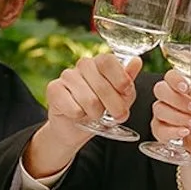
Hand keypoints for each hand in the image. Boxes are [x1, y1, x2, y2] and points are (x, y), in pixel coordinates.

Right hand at [23, 51, 140, 176]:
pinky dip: (80, 117)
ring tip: (95, 114)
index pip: (109, 61)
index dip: (120, 80)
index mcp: (101, 62)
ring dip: (96, 114)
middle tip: (117, 115)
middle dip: (114, 106)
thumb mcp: (122, 97)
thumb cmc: (102, 108)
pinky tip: (78, 114)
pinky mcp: (53, 89)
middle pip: (101, 85)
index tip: (125, 93)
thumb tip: (137, 61)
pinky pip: (74, 109)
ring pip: (89, 100)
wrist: (76, 127)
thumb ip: (128, 81)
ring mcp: (67, 75)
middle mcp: (83, 65)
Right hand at [149, 70, 190, 164]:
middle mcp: (171, 98)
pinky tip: (184, 132)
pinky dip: (171, 131)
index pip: (171, 76)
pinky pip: (158, 129)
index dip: (175, 80)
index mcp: (184, 87)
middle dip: (177, 100)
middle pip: (160, 90)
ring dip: (177, 117)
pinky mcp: (162, 131)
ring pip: (159, 109)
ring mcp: (164, 114)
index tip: (185, 88)